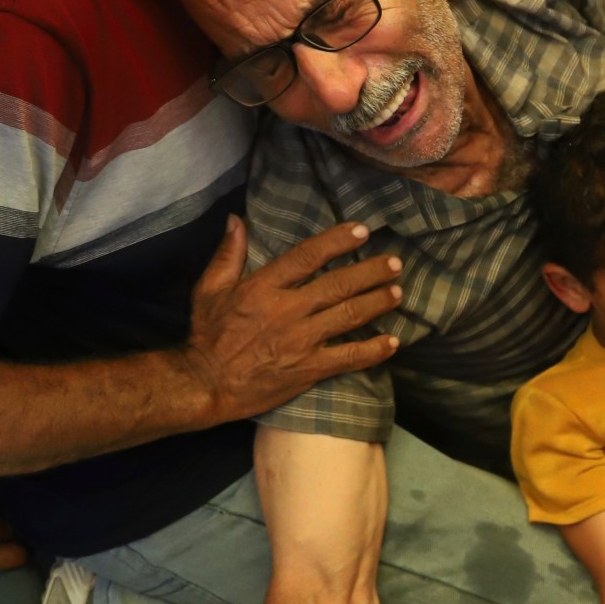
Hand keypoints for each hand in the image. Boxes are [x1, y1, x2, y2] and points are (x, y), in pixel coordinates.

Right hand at [187, 217, 403, 425]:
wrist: (206, 384)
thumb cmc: (208, 335)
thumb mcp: (210, 289)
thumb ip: (228, 253)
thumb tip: (238, 219)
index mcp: (264, 287)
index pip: (307, 256)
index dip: (337, 241)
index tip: (363, 231)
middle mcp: (288, 310)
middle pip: (338, 285)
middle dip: (371, 272)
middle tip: (396, 263)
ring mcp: (302, 341)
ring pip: (349, 317)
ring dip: (378, 303)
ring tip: (398, 292)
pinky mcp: (310, 369)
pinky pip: (349, 358)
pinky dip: (374, 350)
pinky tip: (393, 342)